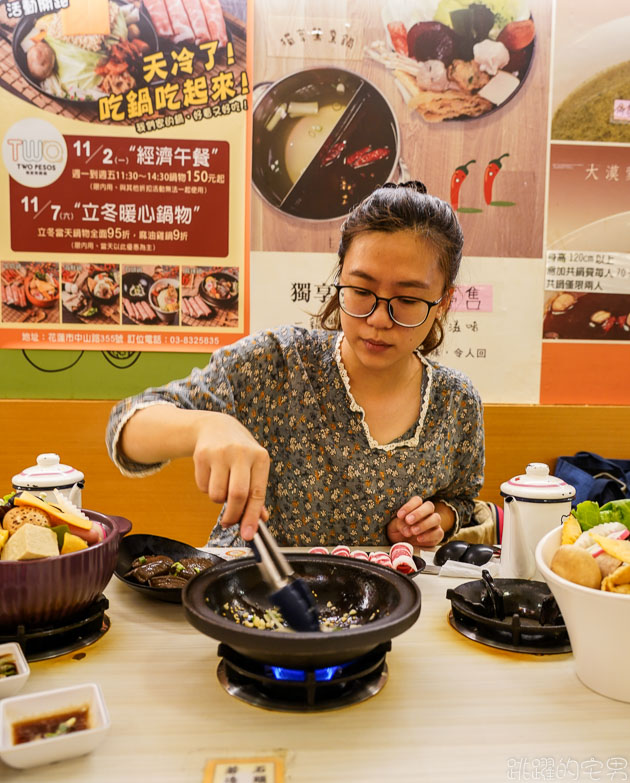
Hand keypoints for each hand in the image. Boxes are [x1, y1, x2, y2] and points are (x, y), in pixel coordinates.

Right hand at [192, 413, 269, 540]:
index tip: (248, 535)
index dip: (252, 517)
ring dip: (219, 500)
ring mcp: (220, 453)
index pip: (257, 493)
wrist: (216, 427)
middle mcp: (241, 453)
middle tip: (229, 523)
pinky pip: (203, 487)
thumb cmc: (240, 453)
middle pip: (237, 495)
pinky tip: (212, 475)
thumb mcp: (254, 467)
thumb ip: (257, 494)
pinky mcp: (201, 455)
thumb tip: (260, 520)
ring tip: (222, 487)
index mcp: (260, 457)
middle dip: (232, 515)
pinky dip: (207, 489)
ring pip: (217, 494)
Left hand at [387, 496, 444, 547]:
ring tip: (413, 531)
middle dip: (418, 513)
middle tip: (408, 521)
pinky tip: (419, 538)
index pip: (417, 500)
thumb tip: (407, 530)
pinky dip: (429, 536)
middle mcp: (427, 513)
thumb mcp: (394, 527)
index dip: (409, 506)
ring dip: (424, 524)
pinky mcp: (438, 534)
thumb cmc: (399, 531)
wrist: (404, 544)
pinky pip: (438, 533)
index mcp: (416, 507)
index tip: (400, 515)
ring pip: (436, 518)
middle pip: (429, 506)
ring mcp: (434, 523)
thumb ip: (400, 525)